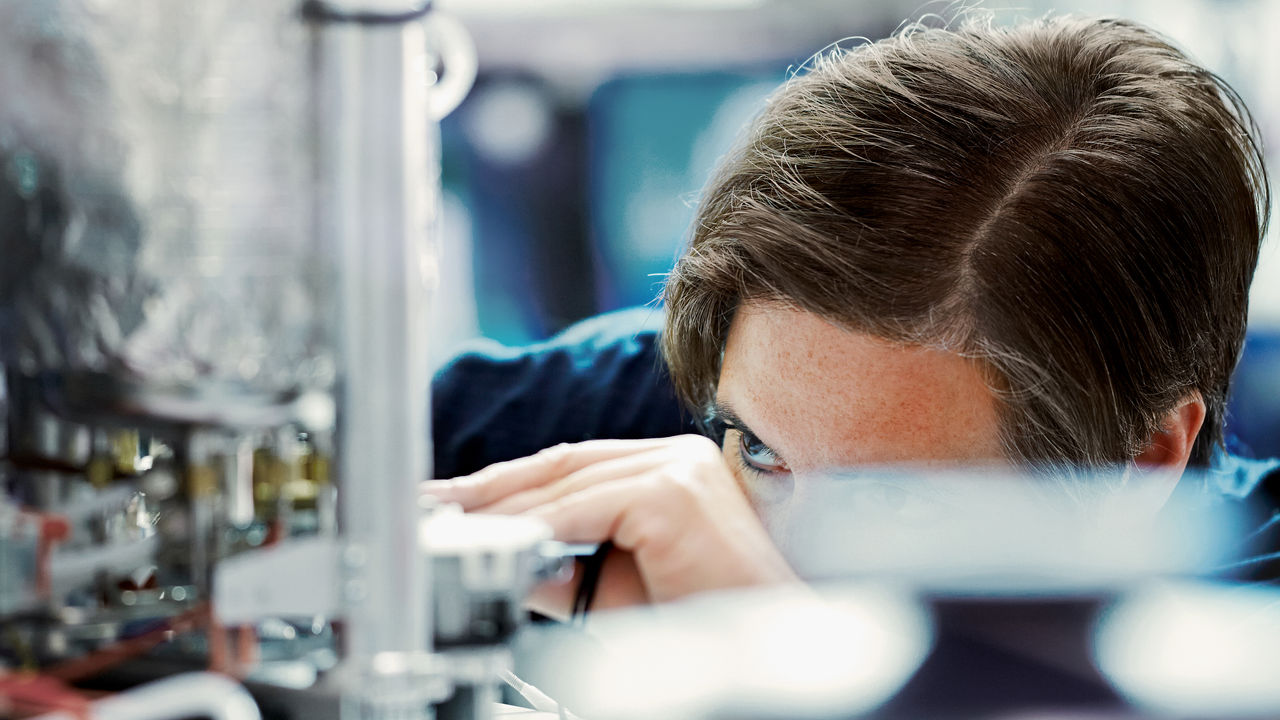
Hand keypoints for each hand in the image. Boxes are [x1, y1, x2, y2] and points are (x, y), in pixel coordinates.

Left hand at [421, 435, 797, 617]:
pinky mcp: (675, 493)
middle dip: (494, 487)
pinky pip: (586, 508)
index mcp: (671, 468)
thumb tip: (503, 550)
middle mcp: (677, 456)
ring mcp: (679, 469)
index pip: (575, 463)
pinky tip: (503, 542)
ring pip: (568, 482)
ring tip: (456, 526)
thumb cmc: (705, 623)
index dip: (512, 481)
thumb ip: (561, 561)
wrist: (770, 652)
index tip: (459, 498)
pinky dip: (539, 527)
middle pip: (564, 462)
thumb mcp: (614, 586)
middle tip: (437, 504)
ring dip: (506, 508)